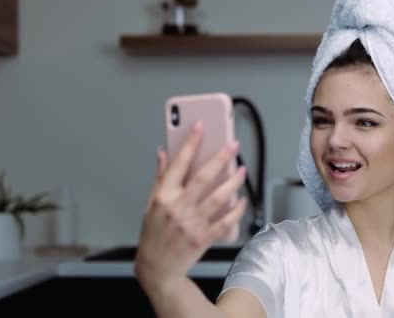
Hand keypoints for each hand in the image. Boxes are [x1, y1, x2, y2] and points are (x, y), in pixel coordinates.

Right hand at [135, 121, 246, 293]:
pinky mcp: (204, 237)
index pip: (178, 164)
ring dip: (233, 182)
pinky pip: (225, 220)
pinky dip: (236, 209)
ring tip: (241, 170)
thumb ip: (161, 177)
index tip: (200, 126)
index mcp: (163, 197)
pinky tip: (242, 199)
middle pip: (203, 178)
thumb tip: (164, 152)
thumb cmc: (154, 234)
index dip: (190, 143)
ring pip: (218, 197)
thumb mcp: (151, 203)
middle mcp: (177, 208)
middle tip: (233, 144)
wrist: (158, 268)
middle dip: (220, 158)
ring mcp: (192, 224)